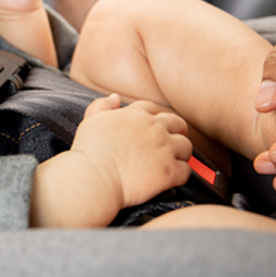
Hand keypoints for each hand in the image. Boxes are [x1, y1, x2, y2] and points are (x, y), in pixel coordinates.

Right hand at [31, 95, 191, 227]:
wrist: (94, 177)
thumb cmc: (90, 151)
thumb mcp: (91, 120)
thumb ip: (102, 105)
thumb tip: (115, 98)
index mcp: (137, 115)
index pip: (155, 109)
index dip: (156, 118)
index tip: (154, 128)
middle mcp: (155, 129)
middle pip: (178, 124)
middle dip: (176, 132)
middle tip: (170, 143)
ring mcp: (164, 149)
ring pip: (186, 147)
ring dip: (181, 154)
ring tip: (172, 161)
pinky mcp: (169, 171)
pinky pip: (186, 171)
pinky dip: (180, 175)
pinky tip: (171, 178)